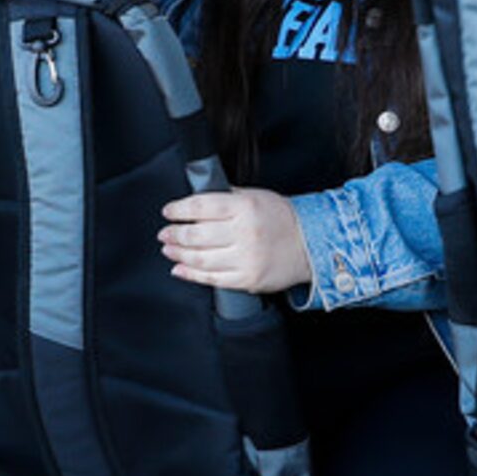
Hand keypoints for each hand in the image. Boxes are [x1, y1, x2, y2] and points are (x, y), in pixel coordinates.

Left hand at [158, 188, 312, 293]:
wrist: (311, 244)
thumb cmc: (282, 218)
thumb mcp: (256, 196)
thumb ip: (227, 198)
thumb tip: (195, 202)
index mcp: (244, 207)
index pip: (200, 206)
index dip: (179, 210)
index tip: (168, 212)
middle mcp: (244, 233)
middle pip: (196, 235)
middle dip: (174, 234)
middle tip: (165, 234)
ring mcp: (246, 258)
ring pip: (200, 258)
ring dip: (178, 254)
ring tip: (170, 250)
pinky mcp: (247, 279)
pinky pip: (212, 279)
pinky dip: (191, 275)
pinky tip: (180, 269)